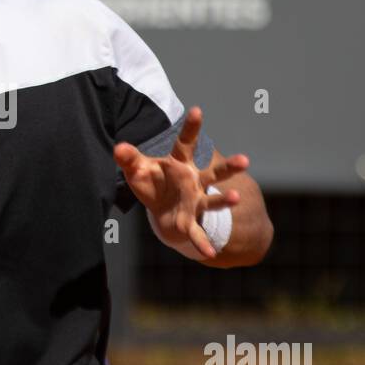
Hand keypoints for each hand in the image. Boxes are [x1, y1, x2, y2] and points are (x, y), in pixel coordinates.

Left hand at [113, 106, 248, 258]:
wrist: (162, 212)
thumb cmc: (153, 184)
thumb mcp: (138, 171)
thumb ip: (129, 159)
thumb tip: (118, 148)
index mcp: (180, 164)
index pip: (186, 143)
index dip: (192, 128)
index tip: (197, 110)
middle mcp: (194, 182)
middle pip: (215, 173)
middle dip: (230, 167)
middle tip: (246, 160)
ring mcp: (196, 202)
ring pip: (213, 201)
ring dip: (224, 200)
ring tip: (236, 198)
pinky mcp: (190, 222)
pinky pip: (197, 233)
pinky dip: (202, 243)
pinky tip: (209, 253)